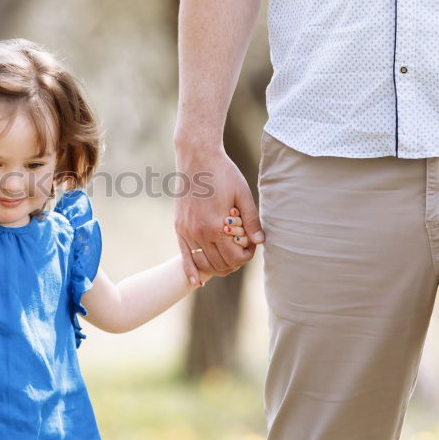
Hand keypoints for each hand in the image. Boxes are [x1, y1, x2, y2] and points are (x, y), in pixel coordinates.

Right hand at [175, 147, 263, 284]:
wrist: (196, 158)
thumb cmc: (223, 173)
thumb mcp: (243, 194)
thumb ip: (252, 221)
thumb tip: (260, 242)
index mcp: (216, 226)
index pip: (234, 257)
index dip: (247, 256)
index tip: (251, 245)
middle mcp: (199, 233)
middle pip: (219, 264)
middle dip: (234, 262)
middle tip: (242, 251)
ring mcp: (186, 231)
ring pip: (202, 263)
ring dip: (216, 267)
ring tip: (227, 261)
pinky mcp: (179, 227)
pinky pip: (184, 255)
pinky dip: (190, 270)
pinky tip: (196, 281)